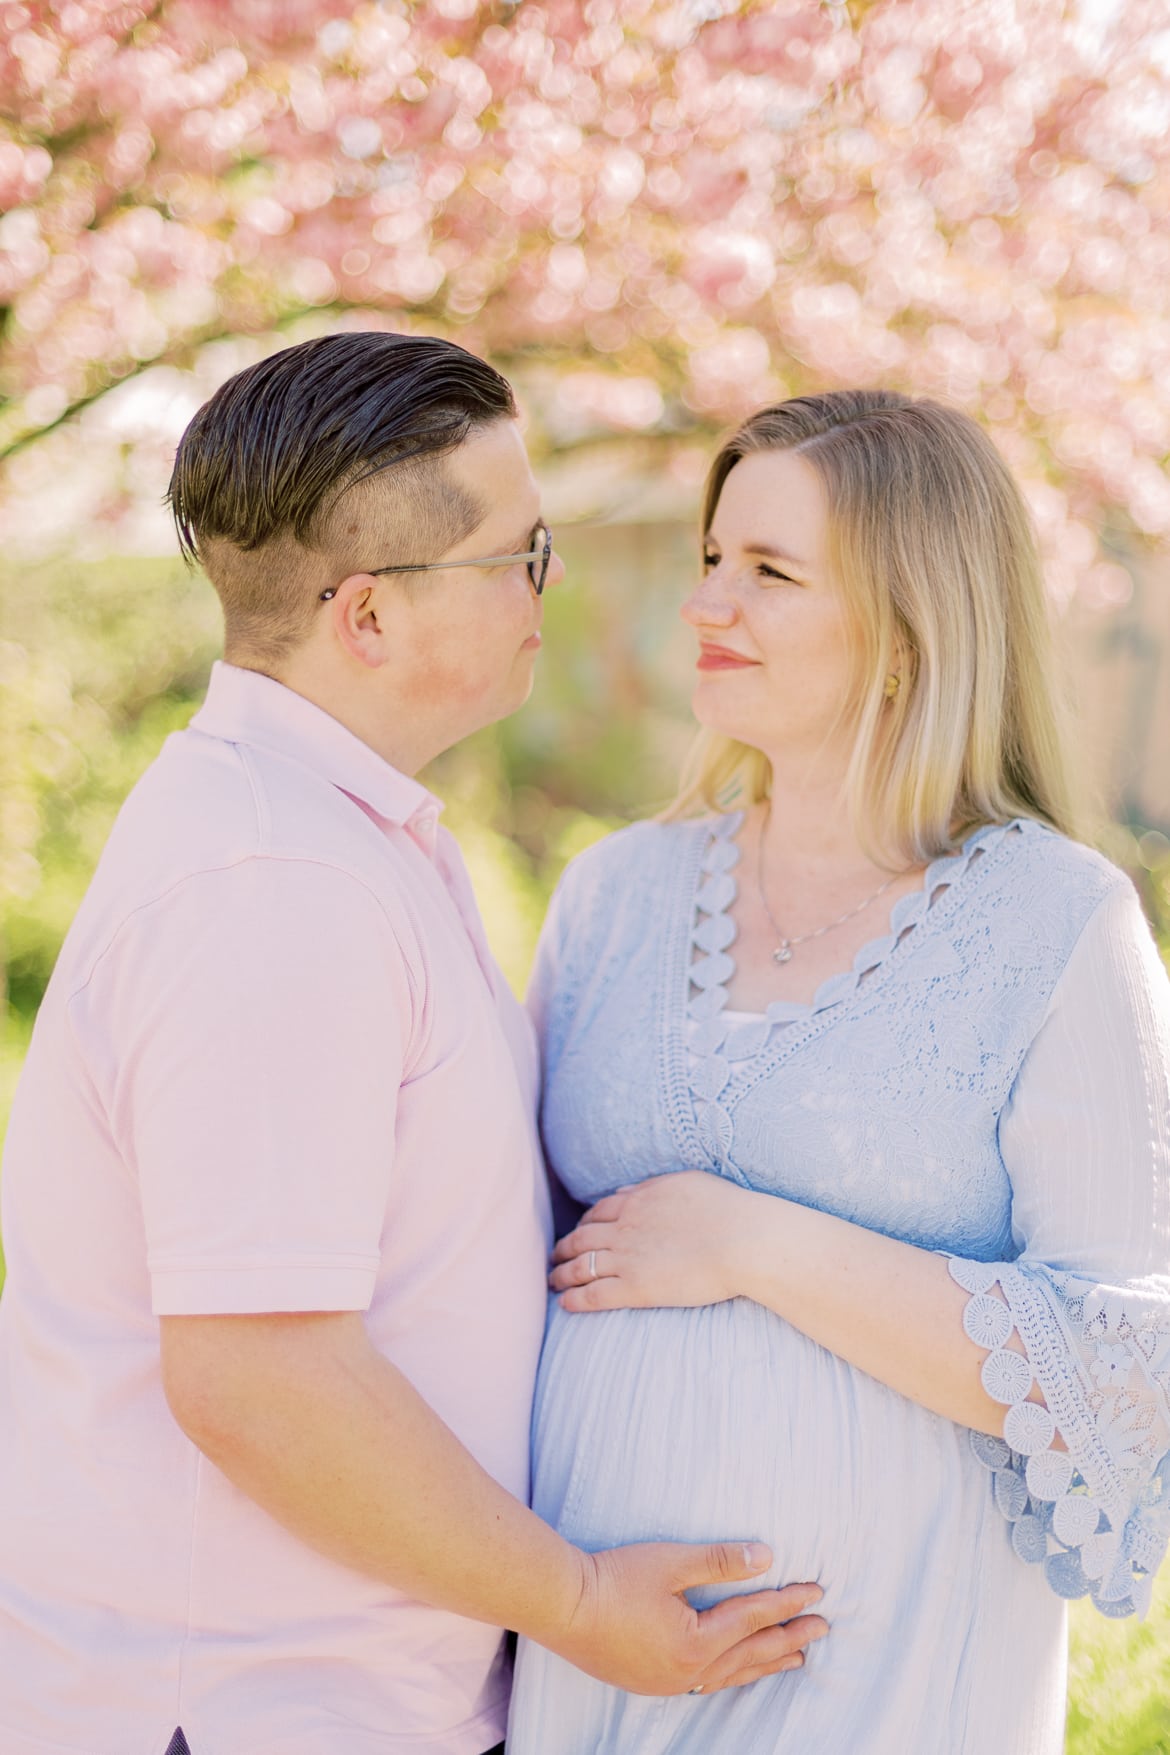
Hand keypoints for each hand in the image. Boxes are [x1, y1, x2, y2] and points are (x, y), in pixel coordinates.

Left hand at [549, 1171, 754, 1310]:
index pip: (599, 1212)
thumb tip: (627, 1190)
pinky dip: (575, 1299)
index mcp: (638, 1200)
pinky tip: (564, 1304)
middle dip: (564, 1247)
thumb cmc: (725, 1208)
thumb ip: (653, 1185)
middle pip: (582, 1237)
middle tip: (554, 1256)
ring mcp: (627, 1258)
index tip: (578, 1232)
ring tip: (552, 1281)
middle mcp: (625, 1228)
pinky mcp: (635, 1288)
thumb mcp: (686, 1181)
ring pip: (580, 1265)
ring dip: (561, 1273)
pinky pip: (594, 1294)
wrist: (741, 1240)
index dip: (584, 1223)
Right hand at [552, 1541, 826, 1694]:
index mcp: (696, 1642)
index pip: (753, 1617)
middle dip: (789, 1637)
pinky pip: (708, 1683)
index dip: (787, 1602)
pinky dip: (733, 1675)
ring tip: (795, 1657)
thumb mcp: (671, 1562)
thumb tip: (766, 1557)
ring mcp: (670, 1682)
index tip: (817, 1592)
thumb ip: (721, 1561)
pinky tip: (737, 1671)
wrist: (561, 1606)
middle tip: (821, 1628)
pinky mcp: (652, 1683)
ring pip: (732, 1675)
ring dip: (766, 1663)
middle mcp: (689, 1671)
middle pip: (751, 1653)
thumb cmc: (613, 1578)